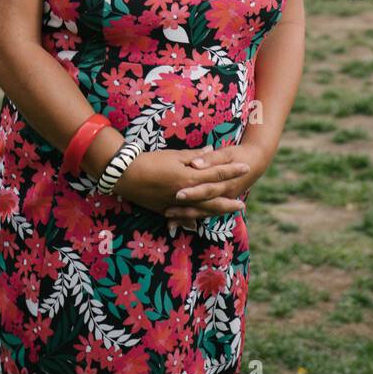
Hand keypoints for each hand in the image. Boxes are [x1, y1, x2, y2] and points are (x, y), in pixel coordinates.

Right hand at [112, 147, 251, 223]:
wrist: (126, 175)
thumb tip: (211, 151)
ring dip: (216, 212)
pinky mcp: (166, 210)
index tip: (246, 168)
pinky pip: (185, 217)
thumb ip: (195, 156)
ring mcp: (177, 205)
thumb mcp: (174, 155)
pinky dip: (195, 219)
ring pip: (202, 211)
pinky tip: (200, 222)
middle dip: (228, 200)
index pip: (216, 174)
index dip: (232, 171)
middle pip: (213, 198)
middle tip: (242, 203)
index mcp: (189, 177)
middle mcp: (187, 194)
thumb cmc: (150, 161)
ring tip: (226, 212)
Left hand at [162, 143, 270, 219]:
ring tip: (168, 220)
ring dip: (185, 217)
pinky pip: (203, 214)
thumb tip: (195, 163)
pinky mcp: (218, 203)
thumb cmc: (238, 155)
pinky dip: (190, 218)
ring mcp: (221, 202)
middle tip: (167, 212)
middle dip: (185, 209)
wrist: (254, 163)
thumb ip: (210, 159)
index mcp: (225, 183)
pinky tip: (176, 223)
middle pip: (202, 205)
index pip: (206, 188)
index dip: (192, 192)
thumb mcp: (225, 154)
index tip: (177, 194)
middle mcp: (223, 196)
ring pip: (202, 213)